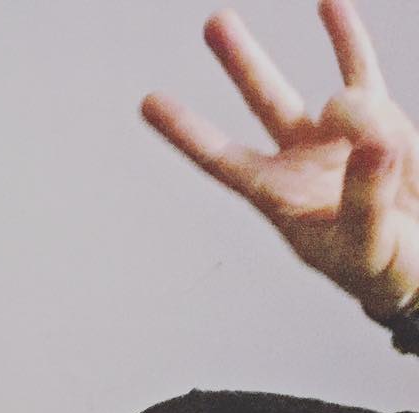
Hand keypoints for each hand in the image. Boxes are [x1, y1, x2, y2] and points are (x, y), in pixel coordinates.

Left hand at [142, 0, 418, 318]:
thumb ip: (366, 195)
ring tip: (318, 3)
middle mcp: (301, 160)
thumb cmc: (381, 267)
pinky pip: (362, 72)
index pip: (223, 159)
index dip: (187, 132)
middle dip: (243, 62)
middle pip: (264, 102)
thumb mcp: (366, 243)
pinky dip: (347, 40)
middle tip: (216, 22)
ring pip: (320, 81)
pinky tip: (330, 5)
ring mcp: (337, 139)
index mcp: (280, 196)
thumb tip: (374, 142)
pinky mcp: (380, 124)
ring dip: (311, 43)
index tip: (149, 102)